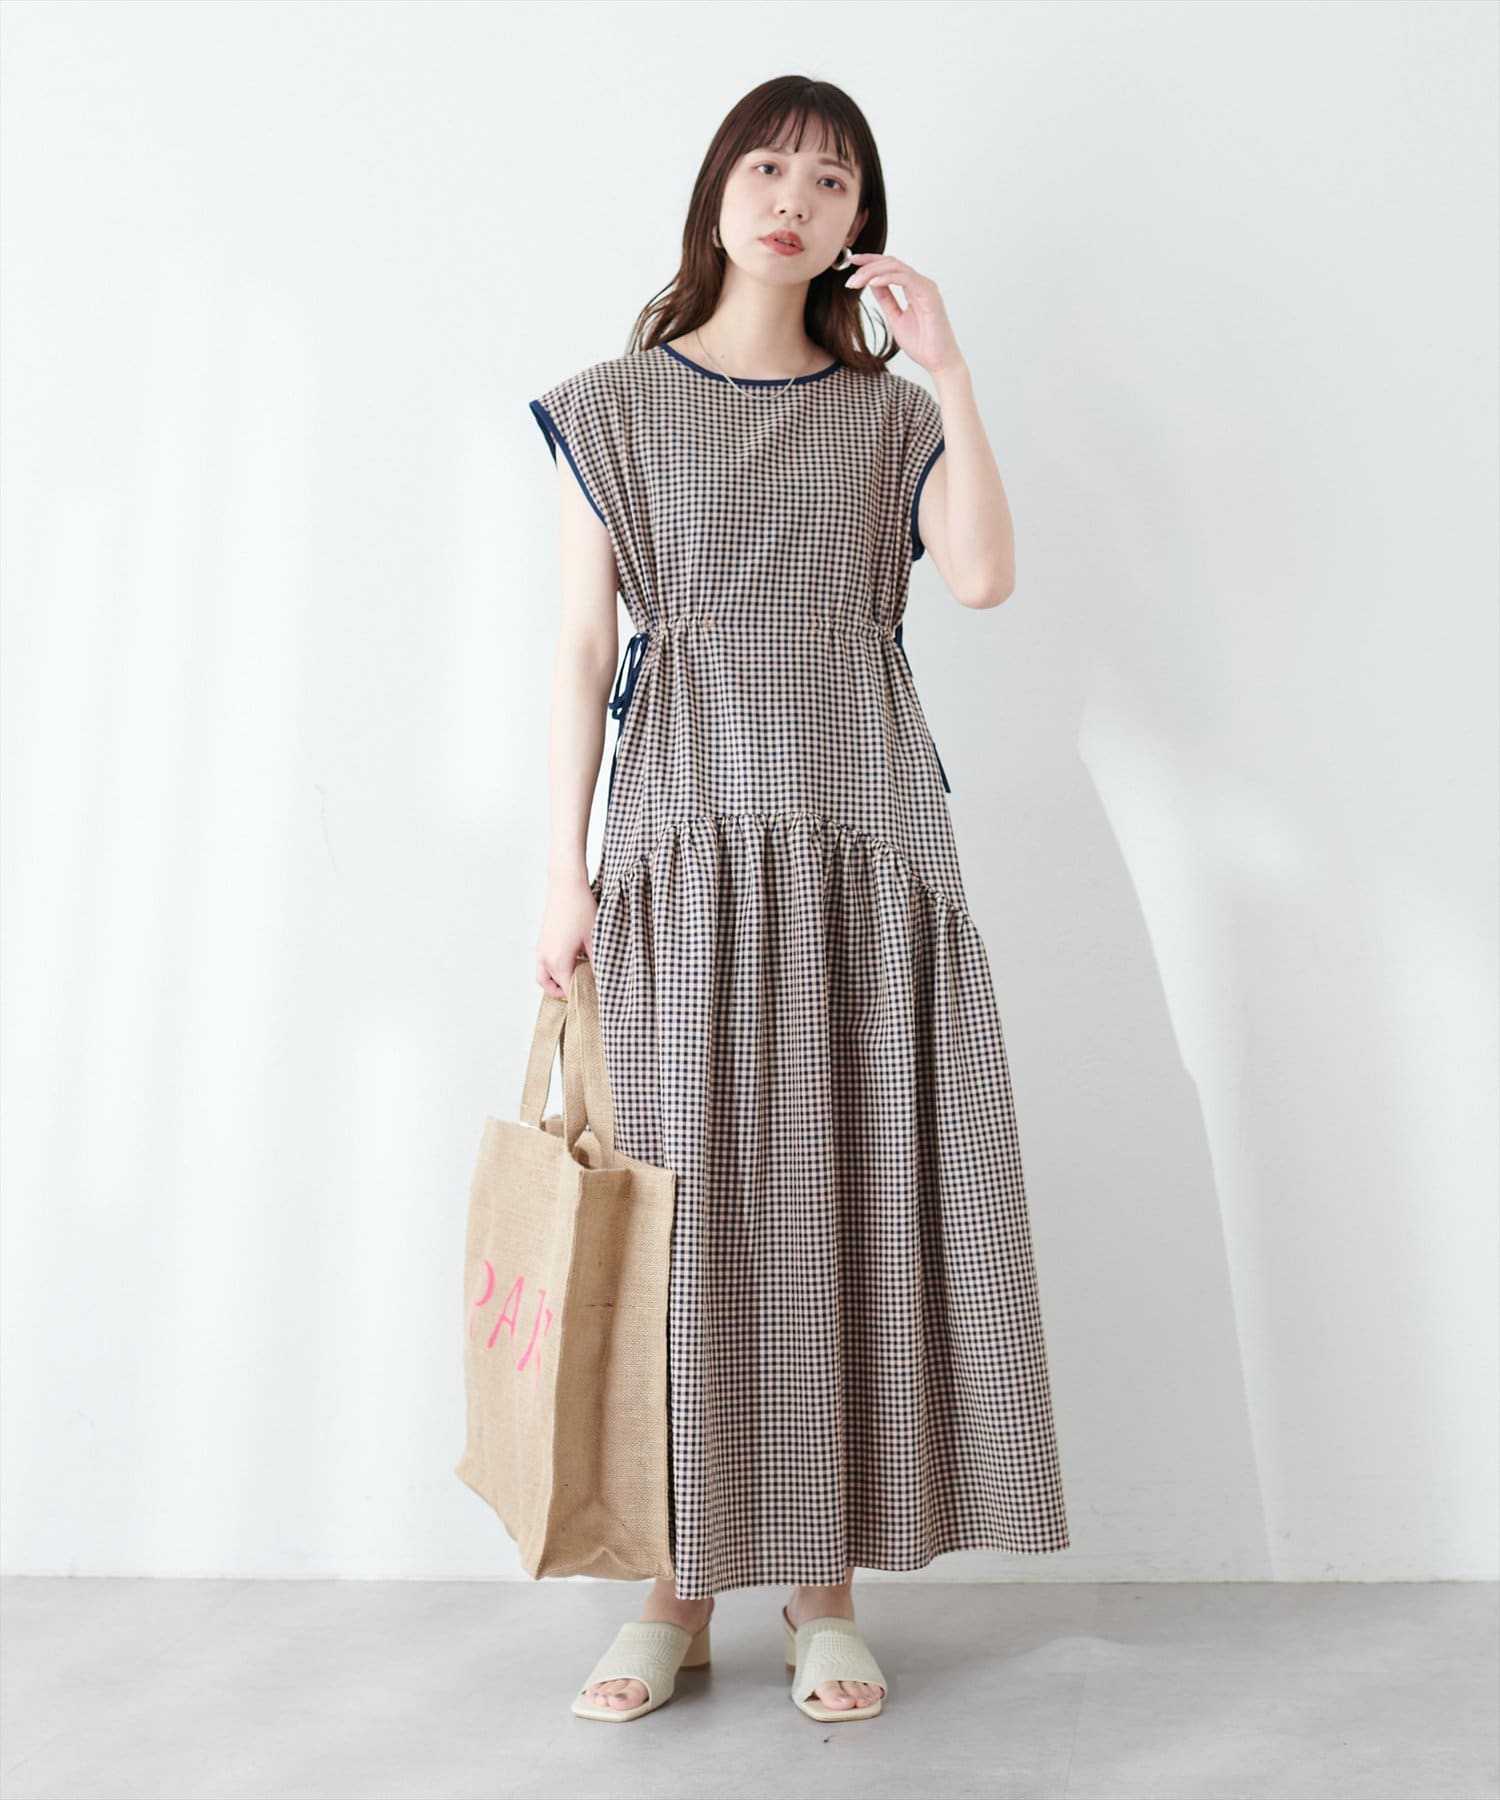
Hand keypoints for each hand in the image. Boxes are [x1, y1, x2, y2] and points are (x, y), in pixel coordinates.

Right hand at [536, 876, 596, 996]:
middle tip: (585, 989)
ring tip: (578, 976)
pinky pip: (543, 965)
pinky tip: (574, 960)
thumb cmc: (581, 909)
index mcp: (557, 961)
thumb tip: (603, 980)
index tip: (596, 996)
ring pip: (544, 977)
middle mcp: (544, 958)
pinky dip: (554, 970)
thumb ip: (597, 964)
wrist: (566, 886)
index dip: (582, 995)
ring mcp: (540, 949)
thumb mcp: (595, 940)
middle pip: (551, 988)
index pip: (568, 990)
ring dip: (557, 981)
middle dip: (567, 992)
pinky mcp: (541, 942)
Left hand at [843, 253, 963, 375]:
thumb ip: (886, 299)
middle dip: (868, 266)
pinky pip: (905, 278)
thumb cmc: (921, 344)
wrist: (938, 361)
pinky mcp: (929, 295)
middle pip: (891, 262)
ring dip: (873, 272)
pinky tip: (872, 284)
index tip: (852, 262)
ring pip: (896, 267)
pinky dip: (887, 278)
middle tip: (850, 279)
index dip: (871, 261)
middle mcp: (921, 283)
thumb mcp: (895, 318)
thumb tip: (872, 283)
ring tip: (856, 282)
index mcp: (914, 288)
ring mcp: (926, 287)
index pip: (891, 266)